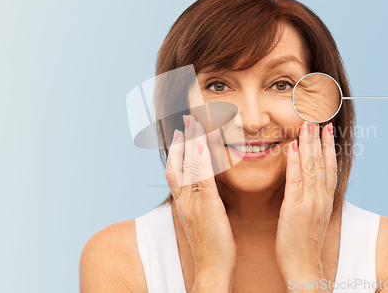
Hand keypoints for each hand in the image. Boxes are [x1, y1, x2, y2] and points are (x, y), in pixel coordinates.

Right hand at [165, 114, 235, 291]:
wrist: (212, 268)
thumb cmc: (211, 244)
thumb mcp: (202, 218)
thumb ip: (202, 201)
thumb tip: (206, 187)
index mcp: (183, 203)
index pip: (175, 171)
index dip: (176, 150)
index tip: (179, 132)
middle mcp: (184, 199)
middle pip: (177, 163)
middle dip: (181, 140)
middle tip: (186, 119)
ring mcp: (194, 202)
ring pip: (189, 166)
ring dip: (191, 142)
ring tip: (195, 122)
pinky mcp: (207, 206)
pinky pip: (203, 178)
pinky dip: (201, 159)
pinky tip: (204, 144)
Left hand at [275, 121, 336, 286]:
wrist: (303, 266)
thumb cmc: (304, 242)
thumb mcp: (313, 216)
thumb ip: (312, 197)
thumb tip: (307, 181)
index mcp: (326, 200)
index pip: (330, 167)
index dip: (329, 147)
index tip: (327, 129)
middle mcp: (321, 198)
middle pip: (322, 163)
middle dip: (319, 139)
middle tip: (316, 119)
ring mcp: (309, 202)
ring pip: (311, 167)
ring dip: (309, 144)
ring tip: (307, 125)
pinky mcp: (294, 208)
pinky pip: (295, 180)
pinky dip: (294, 161)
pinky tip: (292, 146)